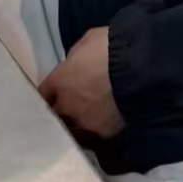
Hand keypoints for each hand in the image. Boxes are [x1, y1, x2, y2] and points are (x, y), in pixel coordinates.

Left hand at [38, 26, 123, 141]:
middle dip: (60, 113)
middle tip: (70, 109)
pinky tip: (105, 127)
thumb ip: (75, 60)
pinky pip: (95, 138)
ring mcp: (85, 123)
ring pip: (74, 133)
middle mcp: (67, 106)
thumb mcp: (87, 42)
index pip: (43, 95)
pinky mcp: (104, 135)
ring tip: (88, 122)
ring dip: (78, 127)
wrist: (140, 68)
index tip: (54, 95)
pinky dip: (98, 133)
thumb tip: (75, 67)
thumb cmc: (112, 47)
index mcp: (59, 81)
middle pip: (55, 118)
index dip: (49, 95)